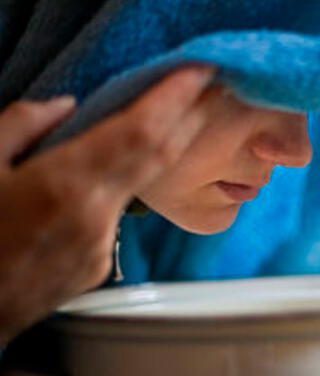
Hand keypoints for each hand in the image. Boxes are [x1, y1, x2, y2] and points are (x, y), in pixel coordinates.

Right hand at [0, 66, 213, 343]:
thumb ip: (20, 127)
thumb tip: (65, 107)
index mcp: (64, 187)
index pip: (140, 133)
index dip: (176, 99)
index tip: (201, 72)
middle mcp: (95, 219)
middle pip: (159, 158)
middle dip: (188, 117)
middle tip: (207, 87)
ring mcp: (101, 248)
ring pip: (136, 188)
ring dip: (152, 153)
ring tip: (159, 121)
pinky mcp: (97, 267)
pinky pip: (114, 217)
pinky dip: (118, 189)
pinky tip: (104, 178)